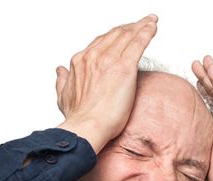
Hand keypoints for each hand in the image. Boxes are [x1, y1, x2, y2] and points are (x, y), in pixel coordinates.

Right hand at [55, 15, 157, 152]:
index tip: (122, 34)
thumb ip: (62, 80)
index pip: (101, 42)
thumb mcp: (63, 95)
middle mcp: (94, 56)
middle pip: (115, 34)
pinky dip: (147, 31)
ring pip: (127, 35)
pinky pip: (138, 43)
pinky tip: (153, 26)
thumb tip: (59, 71)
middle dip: (129, 27)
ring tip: (150, 22)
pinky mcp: (125, 67)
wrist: (87, 127)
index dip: (114, 36)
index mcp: (81, 61)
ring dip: (141, 25)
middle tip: (140, 23)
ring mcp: (109, 60)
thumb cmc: (79, 117)